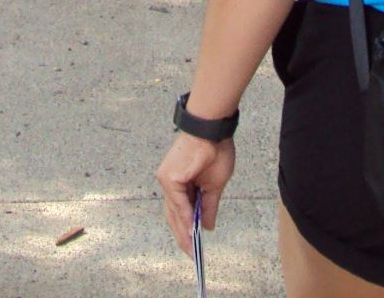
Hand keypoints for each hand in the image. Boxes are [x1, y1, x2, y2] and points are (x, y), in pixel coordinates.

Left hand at [156, 132, 235, 253]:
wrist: (212, 130)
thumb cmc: (215, 150)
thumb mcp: (215, 185)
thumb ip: (208, 206)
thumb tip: (207, 226)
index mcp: (180, 183)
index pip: (180, 211)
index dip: (186, 228)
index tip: (193, 245)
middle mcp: (170, 182)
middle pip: (174, 214)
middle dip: (182, 235)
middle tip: (190, 253)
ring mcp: (168, 179)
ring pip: (174, 211)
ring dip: (183, 230)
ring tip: (191, 248)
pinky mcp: (170, 177)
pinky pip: (178, 203)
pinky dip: (185, 218)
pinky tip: (192, 231)